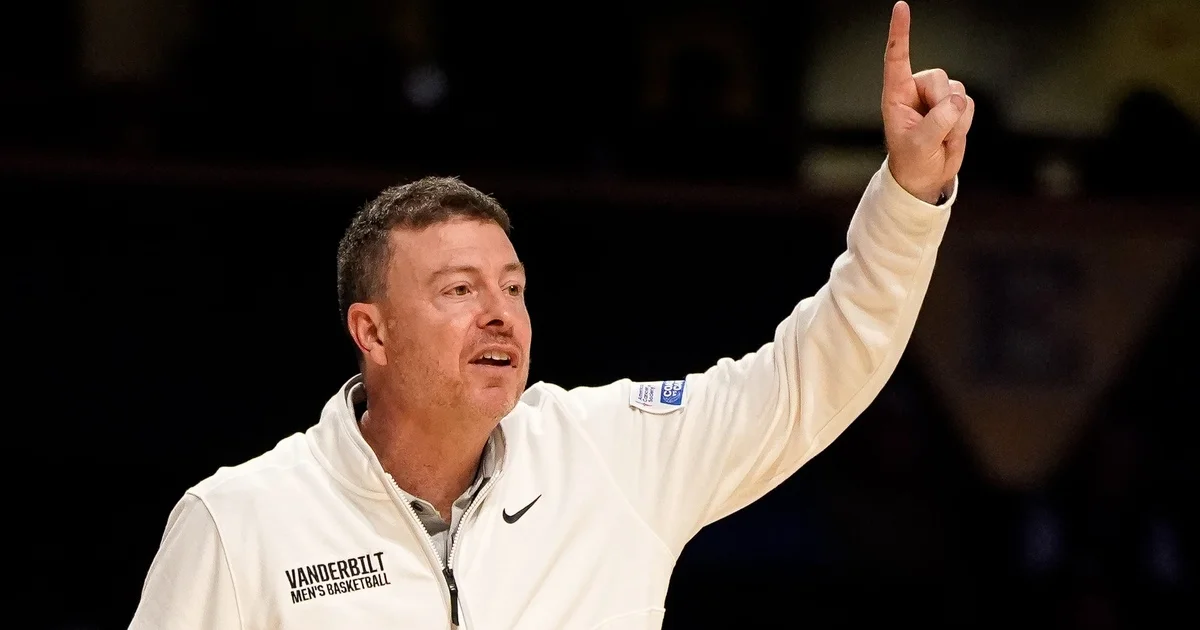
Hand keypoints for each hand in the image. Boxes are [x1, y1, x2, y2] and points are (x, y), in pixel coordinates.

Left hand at [881, 1, 974, 203]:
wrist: (927, 176)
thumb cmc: (912, 160)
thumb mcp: (918, 145)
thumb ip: (936, 122)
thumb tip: (955, 101)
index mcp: (896, 95)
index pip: (897, 58)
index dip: (900, 33)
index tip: (901, 7)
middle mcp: (917, 90)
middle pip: (940, 79)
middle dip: (942, 107)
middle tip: (934, 132)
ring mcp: (938, 97)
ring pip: (958, 92)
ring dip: (954, 121)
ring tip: (940, 137)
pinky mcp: (956, 105)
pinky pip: (969, 105)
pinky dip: (964, 125)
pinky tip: (950, 135)